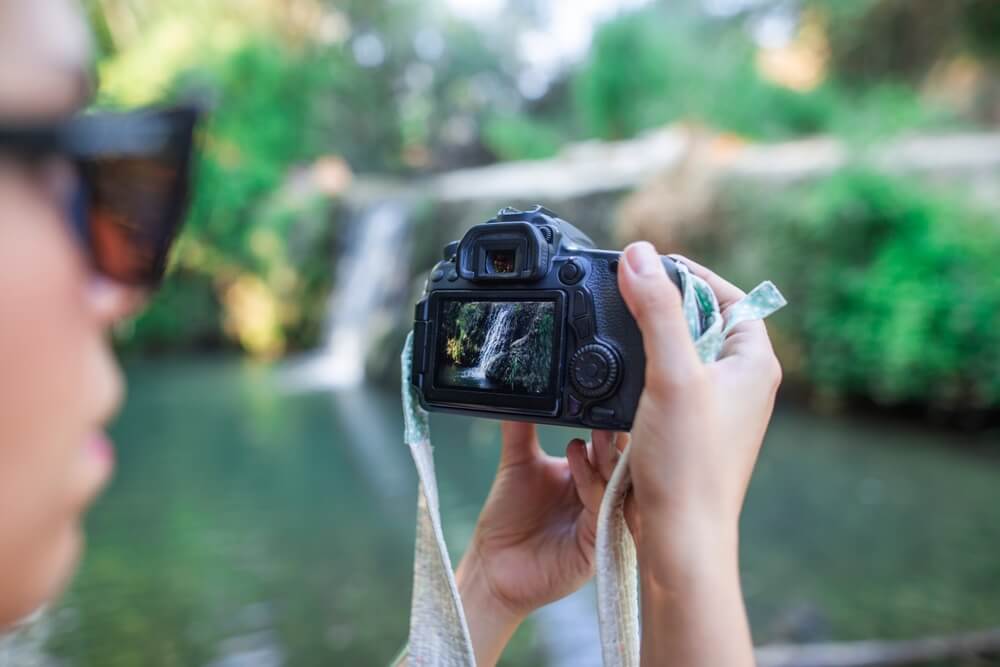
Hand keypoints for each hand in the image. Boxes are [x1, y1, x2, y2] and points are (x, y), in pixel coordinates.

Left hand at [456, 422, 627, 665]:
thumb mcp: (517, 463)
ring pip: (617, 486)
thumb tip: (521, 391)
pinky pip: (605, 514)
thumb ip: (522, 427)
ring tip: (594, 439)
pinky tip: (583, 474)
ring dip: (607, 462)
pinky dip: (596, 491)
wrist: (492, 564)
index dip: (608, 426)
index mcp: (587, 475)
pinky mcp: (598, 544)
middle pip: (620, 463)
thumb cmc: (507, 518)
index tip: (602, 404)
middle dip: (614, 441)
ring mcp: (601, 520)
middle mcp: (599, 496)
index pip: (608, 445)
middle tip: (605, 421)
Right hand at [617, 242, 781, 666]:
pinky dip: (641, 376)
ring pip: (680, 354)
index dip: (690, 274)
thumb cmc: (688, 466)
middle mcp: (742, 383)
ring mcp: (717, 409)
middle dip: (663, 306)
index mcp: (754, 362)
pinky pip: (666, 386)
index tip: (649, 264)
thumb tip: (640, 255)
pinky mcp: (690, 431)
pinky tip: (616, 383)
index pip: (729, 295)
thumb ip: (657, 311)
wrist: (680, 539)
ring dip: (648, 342)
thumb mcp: (671, 375)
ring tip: (616, 335)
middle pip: (702, 321)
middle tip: (623, 295)